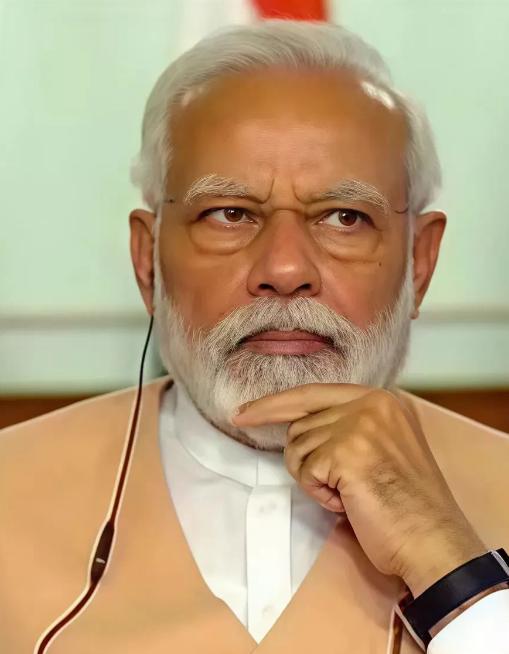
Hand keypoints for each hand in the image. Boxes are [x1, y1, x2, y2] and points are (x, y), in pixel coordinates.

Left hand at [232, 383, 485, 595]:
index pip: (313, 393)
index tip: (244, 413)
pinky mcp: (346, 451)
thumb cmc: (407, 504)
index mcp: (381, 399)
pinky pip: (305, 470)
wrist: (432, 540)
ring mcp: (358, 425)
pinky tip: (348, 502)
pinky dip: (319, 492)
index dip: (275, 404)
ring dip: (314, 478)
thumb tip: (300, 429)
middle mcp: (371, 403)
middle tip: (337, 486)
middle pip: (301, 424)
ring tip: (349, 494)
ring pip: (297, 447)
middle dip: (307, 459)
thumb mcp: (383, 447)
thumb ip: (349, 427)